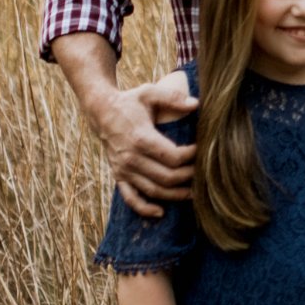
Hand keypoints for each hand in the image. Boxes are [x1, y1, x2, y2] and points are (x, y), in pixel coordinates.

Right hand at [95, 79, 198, 215]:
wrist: (101, 112)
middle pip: (167, 178)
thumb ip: (172, 97)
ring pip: (154, 191)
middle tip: (203, 172)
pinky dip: (145, 209)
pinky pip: (131, 199)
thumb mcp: (149, 93)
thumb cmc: (129, 102)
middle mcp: (131, 158)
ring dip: (175, 195)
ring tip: (194, 193)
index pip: (174, 157)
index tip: (202, 150)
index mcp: (141, 138)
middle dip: (189, 177)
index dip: (192, 157)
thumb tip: (196, 104)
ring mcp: (124, 170)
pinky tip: (161, 212)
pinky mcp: (118, 176)